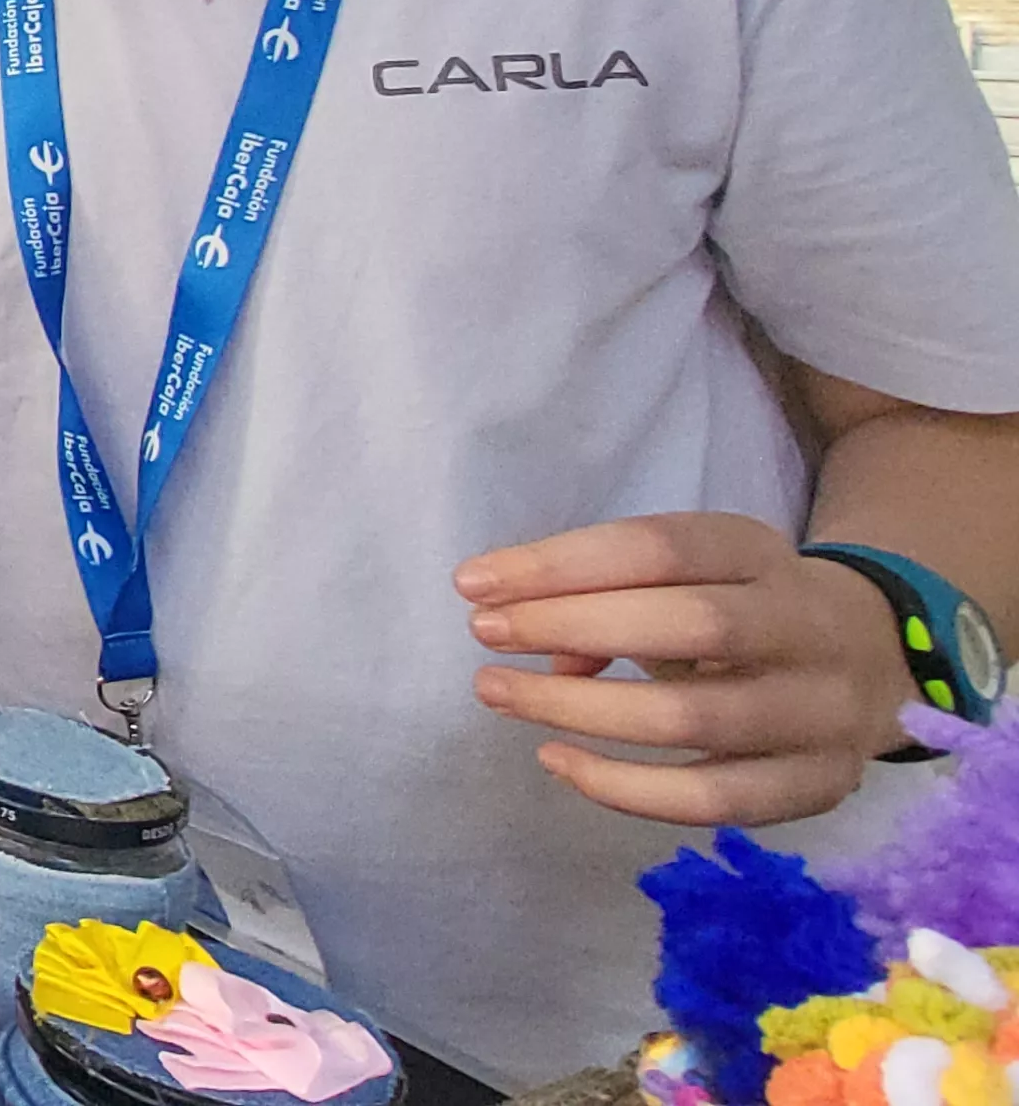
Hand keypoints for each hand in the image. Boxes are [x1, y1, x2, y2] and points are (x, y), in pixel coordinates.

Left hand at [458, 513, 919, 825]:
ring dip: (582, 710)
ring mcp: (822, 712)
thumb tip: (548, 651)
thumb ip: (615, 595)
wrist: (871, 659)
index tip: (475, 583)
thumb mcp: (690, 574)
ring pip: (696, 719)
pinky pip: (715, 800)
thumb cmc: (738, 608)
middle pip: (690, 623)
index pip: (661, 547)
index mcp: (762, 553)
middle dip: (572, 625)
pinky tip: (558, 762)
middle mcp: (807, 628)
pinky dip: (627, 789)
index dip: (562, 564)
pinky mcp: (819, 784)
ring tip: (499, 692)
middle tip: (486, 634)